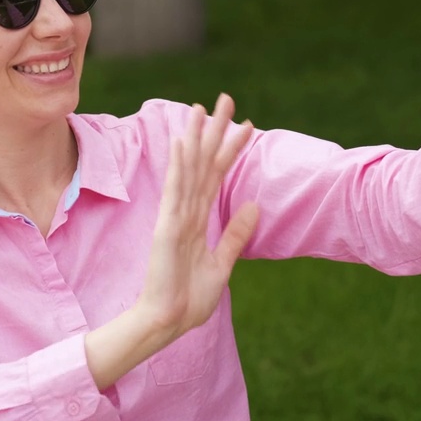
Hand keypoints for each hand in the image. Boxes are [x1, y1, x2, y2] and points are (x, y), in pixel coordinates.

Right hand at [136, 94, 258, 340]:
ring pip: (188, 169)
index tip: (246, 125)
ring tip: (203, 107)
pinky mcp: (166, 228)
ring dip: (195, 137)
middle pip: (203, 163)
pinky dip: (177, 165)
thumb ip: (236, 234)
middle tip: (226, 98)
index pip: (216, 175)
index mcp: (197, 219)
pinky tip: (180, 142)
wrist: (168, 322)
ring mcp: (174, 216)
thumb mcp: (222, 264)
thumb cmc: (189, 298)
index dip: (231, 149)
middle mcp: (184, 211)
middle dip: (215, 131)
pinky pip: (174, 191)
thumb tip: (254, 205)